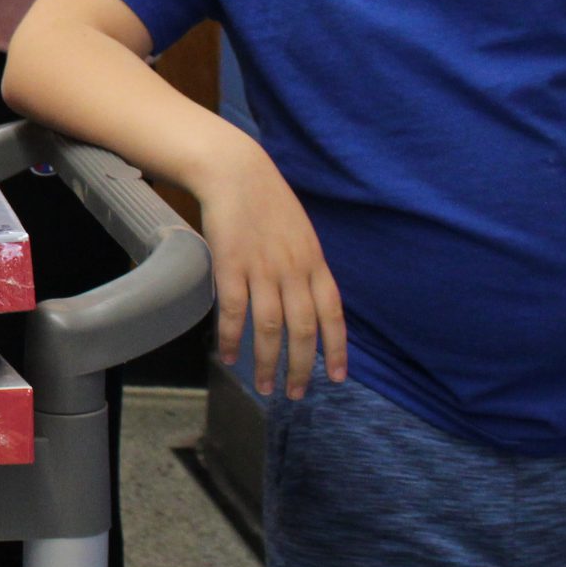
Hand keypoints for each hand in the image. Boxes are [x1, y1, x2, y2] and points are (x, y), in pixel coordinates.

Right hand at [194, 136, 347, 399]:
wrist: (236, 173)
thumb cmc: (267, 202)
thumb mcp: (300, 234)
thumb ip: (306, 266)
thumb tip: (308, 300)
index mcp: (314, 264)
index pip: (332, 314)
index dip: (337, 349)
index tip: (337, 378)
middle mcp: (293, 271)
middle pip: (303, 330)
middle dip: (301, 368)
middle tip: (294, 394)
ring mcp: (262, 270)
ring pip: (270, 328)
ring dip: (268, 362)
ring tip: (264, 386)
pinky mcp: (231, 266)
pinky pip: (233, 311)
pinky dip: (231, 337)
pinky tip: (227, 355)